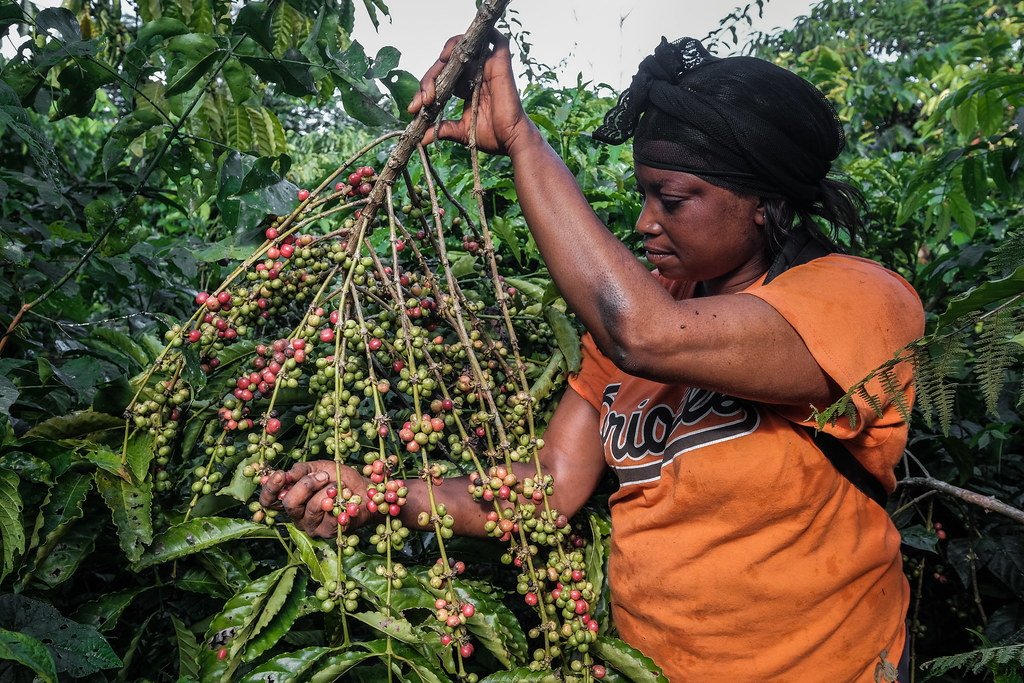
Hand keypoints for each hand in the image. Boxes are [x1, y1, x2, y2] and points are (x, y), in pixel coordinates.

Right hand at [258, 461, 376, 537]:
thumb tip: (287, 475)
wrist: (364, 490)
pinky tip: (345, 497)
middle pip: (289, 504)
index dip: (270, 489)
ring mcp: (311, 525)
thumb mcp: (318, 468)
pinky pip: (328, 515)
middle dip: (306, 485)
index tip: (282, 475)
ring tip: (337, 485)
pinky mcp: (327, 531)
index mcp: (290, 499)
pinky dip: (338, 500)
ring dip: (326, 491)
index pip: (269, 501)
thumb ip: (301, 470)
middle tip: (323, 476)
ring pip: (310, 508)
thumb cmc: (339, 479)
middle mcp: (297, 515)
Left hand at [408, 30, 534, 155]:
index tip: (415, 108)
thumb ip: (441, 130)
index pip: (441, 78)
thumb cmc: (491, 136)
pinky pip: (492, 37)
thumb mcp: (460, 131)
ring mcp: (487, 66)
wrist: (510, 140)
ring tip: (438, 65)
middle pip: (447, 63)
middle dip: (429, 78)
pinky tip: (455, 51)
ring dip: (447, 50)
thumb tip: (419, 139)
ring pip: (465, 45)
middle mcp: (476, 74)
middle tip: (423, 99)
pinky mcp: (500, 62)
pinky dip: (477, 34)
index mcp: (466, 87)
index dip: (425, 89)